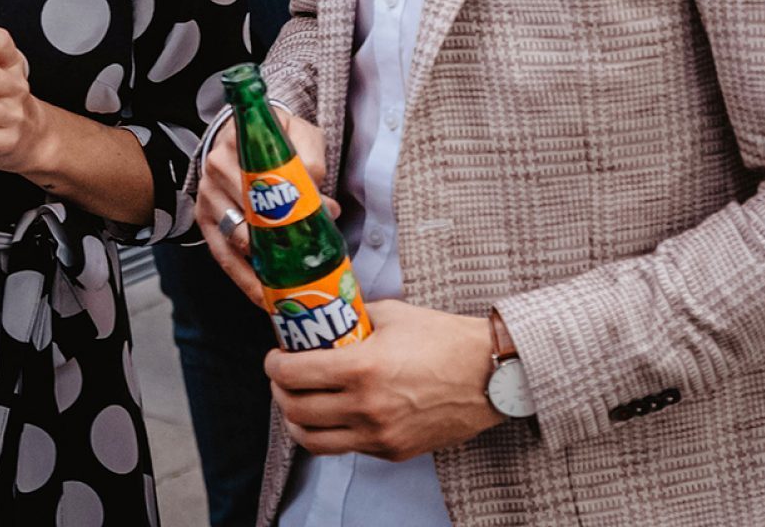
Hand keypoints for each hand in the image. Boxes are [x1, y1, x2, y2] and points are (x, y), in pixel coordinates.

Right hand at [196, 106, 332, 305]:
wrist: (246, 136)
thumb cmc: (277, 139)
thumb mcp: (300, 134)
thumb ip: (313, 159)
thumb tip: (325, 206)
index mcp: (238, 143)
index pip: (261, 175)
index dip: (288, 200)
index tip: (314, 221)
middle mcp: (215, 167)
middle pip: (249, 211)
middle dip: (279, 241)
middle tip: (308, 267)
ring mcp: (207, 196)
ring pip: (235, 238)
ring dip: (261, 267)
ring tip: (288, 292)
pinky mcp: (204, 219)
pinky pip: (221, 255)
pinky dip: (243, 278)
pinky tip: (263, 296)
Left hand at [266, 299, 502, 461]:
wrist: (491, 375)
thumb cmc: (444, 340)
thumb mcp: (392, 315)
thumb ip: (354, 316)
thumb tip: (324, 313)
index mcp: (361, 368)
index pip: (292, 374)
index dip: (273, 365)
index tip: (275, 357)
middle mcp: (366, 407)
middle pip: (295, 410)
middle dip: (280, 391)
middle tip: (283, 378)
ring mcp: (380, 435)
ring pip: (313, 440)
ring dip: (298, 421)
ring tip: (300, 402)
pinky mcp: (394, 451)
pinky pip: (347, 448)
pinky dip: (332, 433)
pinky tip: (336, 413)